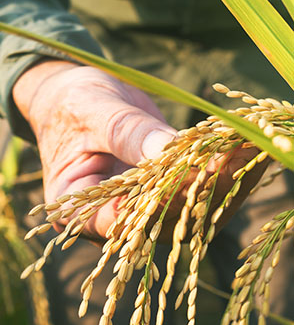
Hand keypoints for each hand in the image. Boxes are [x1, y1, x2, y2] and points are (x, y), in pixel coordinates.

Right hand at [13, 61, 267, 241]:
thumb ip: (126, 133)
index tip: (188, 176)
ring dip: (225, 182)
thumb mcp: (92, 111)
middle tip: (236, 156)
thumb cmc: (72, 105)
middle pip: (164, 221)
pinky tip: (248, 147)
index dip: (156, 204)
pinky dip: (225, 171)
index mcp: (80, 211)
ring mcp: (145, 213)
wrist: (77, 101)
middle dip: (203, 190)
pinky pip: (200, 193)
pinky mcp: (169, 197)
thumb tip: (168, 151)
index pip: (119, 221)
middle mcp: (115, 223)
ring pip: (191, 212)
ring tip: (252, 147)